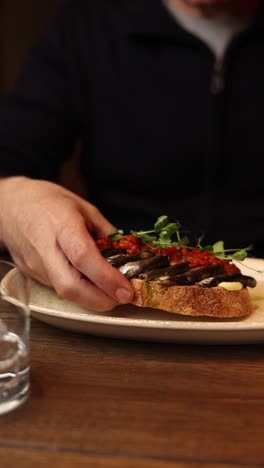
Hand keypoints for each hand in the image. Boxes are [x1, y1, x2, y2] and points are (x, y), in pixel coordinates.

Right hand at [0, 177, 132, 310]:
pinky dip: (80, 291)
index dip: (106, 278)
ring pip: (65, 292)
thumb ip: (107, 234)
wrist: (11, 205)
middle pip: (70, 286)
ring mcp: (35, 265)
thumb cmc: (49, 202)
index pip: (82, 257)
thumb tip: (130, 257)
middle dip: (101, 300)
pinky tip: (91, 284)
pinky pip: (58, 289)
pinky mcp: (32, 275)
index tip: (126, 290)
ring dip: (92, 298)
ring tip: (110, 291)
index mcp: (62, 225)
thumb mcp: (86, 209)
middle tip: (122, 298)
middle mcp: (45, 249)